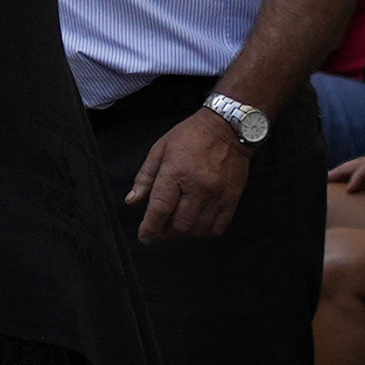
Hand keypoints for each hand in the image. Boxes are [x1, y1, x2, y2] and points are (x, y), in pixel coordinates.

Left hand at [124, 108, 251, 241]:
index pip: (160, 208)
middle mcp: (198, 186)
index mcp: (176, 172)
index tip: (145, 236)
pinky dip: (206, 231)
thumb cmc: (191, 136)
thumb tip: (132, 201)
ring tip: (178, 224)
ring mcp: (217, 194)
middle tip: (160, 229)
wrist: (227, 128)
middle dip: (166, 232)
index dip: (150, 227)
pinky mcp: (232, 198)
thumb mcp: (159, 150)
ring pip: (199, 229)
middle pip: (180, 224)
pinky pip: (219, 227)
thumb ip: (145, 178)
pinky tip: (198, 223)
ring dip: (185, 232)